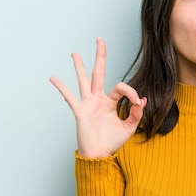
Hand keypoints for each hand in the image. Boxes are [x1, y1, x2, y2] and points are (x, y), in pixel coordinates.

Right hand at [49, 38, 146, 157]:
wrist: (99, 155)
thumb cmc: (112, 142)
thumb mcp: (129, 127)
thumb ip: (136, 113)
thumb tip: (143, 100)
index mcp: (110, 102)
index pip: (121, 88)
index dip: (132, 93)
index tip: (138, 103)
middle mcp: (98, 99)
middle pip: (99, 73)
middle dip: (100, 56)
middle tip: (99, 40)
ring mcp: (88, 103)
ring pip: (83, 80)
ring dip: (79, 66)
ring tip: (75, 53)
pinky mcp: (80, 111)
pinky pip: (69, 97)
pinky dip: (61, 87)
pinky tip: (53, 77)